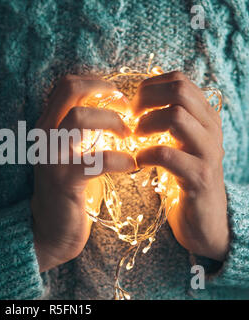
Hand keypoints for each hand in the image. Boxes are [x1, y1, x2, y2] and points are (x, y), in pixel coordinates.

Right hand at [31, 75, 135, 271]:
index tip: (119, 97)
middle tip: (128, 111)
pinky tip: (132, 165)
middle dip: (106, 94)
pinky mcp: (64, 181)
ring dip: (112, 122)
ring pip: (79, 118)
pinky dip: (122, 159)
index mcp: (48, 125)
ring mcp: (51, 156)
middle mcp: (44, 134)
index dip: (97, 83)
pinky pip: (98, 160)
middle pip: (71, 90)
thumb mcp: (73, 151)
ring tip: (129, 137)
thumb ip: (85, 130)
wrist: (52, 228)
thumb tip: (115, 108)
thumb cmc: (71, 186)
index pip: (67, 84)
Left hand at [133, 71, 228, 260]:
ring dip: (145, 125)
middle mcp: (211, 128)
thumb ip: (165, 120)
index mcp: (204, 116)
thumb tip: (135, 100)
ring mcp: (208, 152)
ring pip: (175, 116)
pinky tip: (138, 162)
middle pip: (179, 91)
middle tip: (131, 120)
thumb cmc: (181, 176)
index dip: (150, 87)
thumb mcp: (177, 142)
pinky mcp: (200, 177)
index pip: (179, 80)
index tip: (133, 107)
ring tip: (135, 140)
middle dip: (146, 100)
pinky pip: (167, 154)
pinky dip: (145, 155)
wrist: (203, 220)